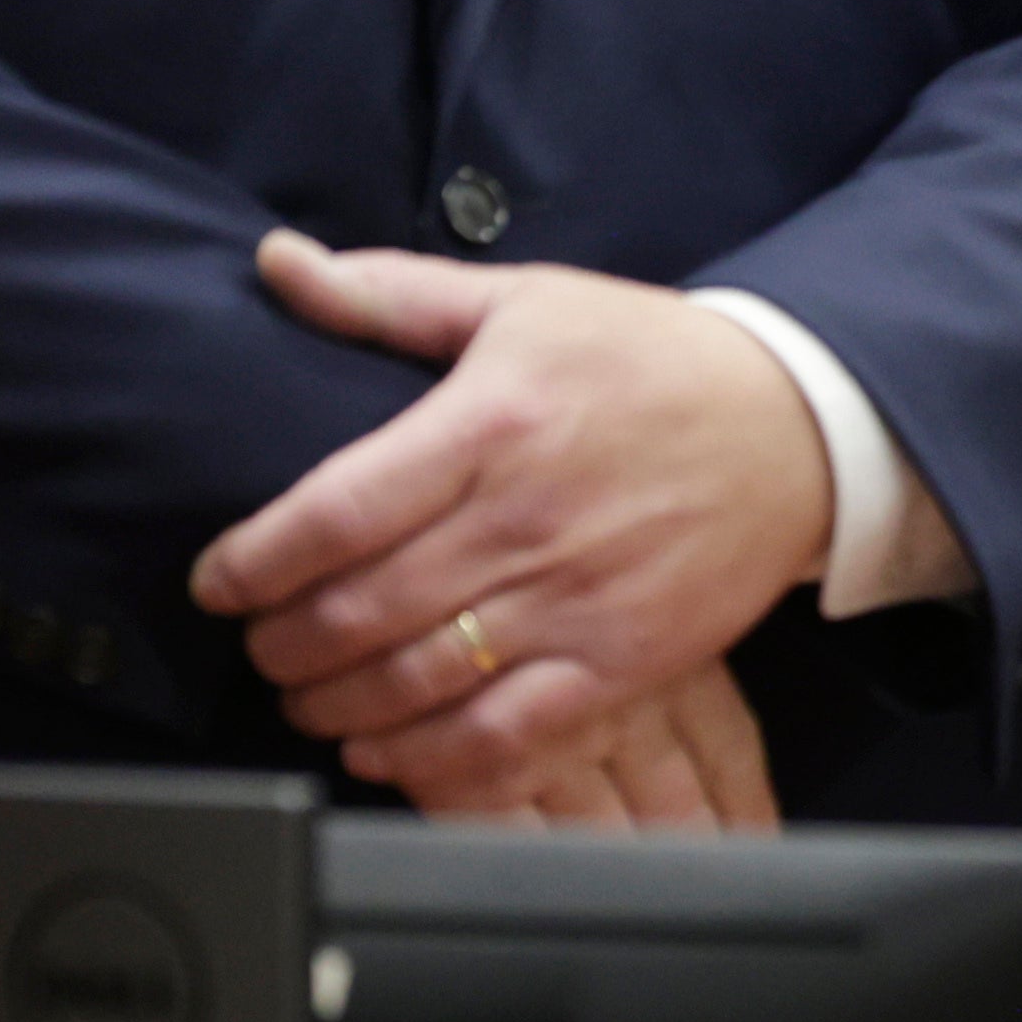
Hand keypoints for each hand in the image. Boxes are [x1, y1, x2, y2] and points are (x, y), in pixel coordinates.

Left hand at [191, 235, 832, 805]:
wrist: (802, 423)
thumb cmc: (654, 360)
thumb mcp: (527, 301)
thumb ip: (391, 293)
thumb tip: (280, 261)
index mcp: (491, 424)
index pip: (329, 513)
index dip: (250, 563)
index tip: (219, 580)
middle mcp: (525, 519)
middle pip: (355, 611)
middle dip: (278, 643)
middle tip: (261, 641)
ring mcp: (576, 599)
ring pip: (413, 682)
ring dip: (333, 703)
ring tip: (308, 694)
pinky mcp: (622, 661)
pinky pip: (502, 737)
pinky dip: (425, 759)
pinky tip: (385, 746)